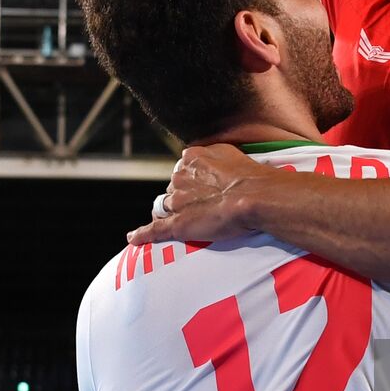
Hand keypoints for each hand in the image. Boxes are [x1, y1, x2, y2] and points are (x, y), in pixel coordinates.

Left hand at [127, 144, 275, 245]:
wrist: (255, 196)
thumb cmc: (250, 176)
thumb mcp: (230, 152)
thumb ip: (213, 154)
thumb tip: (210, 158)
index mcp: (191, 159)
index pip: (183, 170)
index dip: (192, 181)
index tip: (203, 187)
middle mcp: (180, 177)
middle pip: (174, 188)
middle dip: (183, 196)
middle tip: (202, 206)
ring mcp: (177, 202)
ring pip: (165, 207)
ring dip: (171, 212)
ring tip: (185, 221)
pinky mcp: (177, 224)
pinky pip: (154, 230)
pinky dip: (142, 234)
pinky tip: (133, 238)